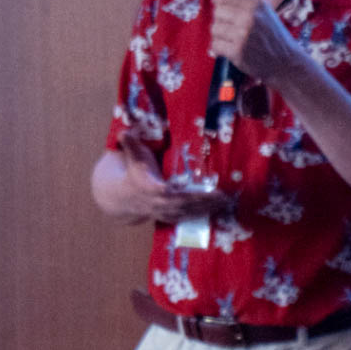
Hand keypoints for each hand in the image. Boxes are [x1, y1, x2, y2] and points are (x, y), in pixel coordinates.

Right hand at [115, 132, 229, 223]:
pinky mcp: (172, 217)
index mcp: (149, 189)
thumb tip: (123, 132)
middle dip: (203, 202)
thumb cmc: (135, 172)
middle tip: (224, 196)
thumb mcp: (132, 156)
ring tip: (226, 202)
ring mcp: (165, 213)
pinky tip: (219, 208)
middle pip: (183, 205)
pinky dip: (204, 213)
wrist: (126, 197)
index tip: (199, 191)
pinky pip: (190, 217)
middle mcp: (158, 204)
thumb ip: (130, 144)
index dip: (181, 194)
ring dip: (208, 209)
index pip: (166, 194)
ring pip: (189, 213)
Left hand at [210, 0, 302, 85]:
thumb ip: (243, 2)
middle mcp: (250, 16)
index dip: (219, 2)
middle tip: (231, 30)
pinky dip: (219, 49)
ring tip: (232, 41)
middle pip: (217, 12)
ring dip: (220, 36)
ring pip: (214, 28)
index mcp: (257, 4)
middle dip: (221, 21)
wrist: (286, 63)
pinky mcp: (237, 50)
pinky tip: (229, 50)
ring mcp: (243, 34)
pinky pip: (215, 45)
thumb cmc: (272, 37)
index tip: (220, 9)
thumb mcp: (265, 12)